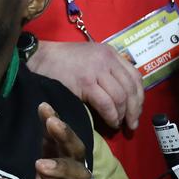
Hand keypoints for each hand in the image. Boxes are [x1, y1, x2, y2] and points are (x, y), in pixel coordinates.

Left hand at [0, 102, 106, 178]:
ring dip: (62, 167)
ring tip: (43, 165)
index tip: (43, 106)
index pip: (53, 143)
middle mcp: (71, 177)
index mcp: (54, 171)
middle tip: (52, 122)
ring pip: (80, 172)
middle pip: (71, 150)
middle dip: (63, 134)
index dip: (50, 124)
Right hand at [27, 41, 142, 129]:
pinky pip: (106, 103)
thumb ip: (106, 70)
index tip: (136, 111)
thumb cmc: (61, 62)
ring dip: (122, 115)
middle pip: (131, 88)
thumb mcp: (90, 58)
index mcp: (110, 53)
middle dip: (134, 110)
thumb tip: (122, 96)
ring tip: (118, 124)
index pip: (135, 76)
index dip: (139, 97)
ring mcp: (97, 70)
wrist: (38, 59)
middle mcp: (107, 60)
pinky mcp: (86, 83)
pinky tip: (110, 123)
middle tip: (132, 124)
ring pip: (121, 97)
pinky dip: (111, 116)